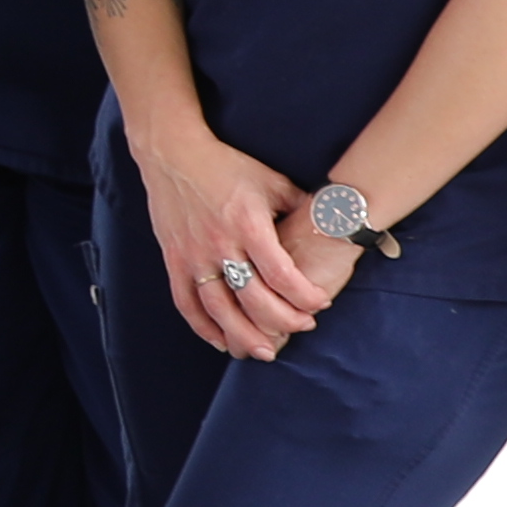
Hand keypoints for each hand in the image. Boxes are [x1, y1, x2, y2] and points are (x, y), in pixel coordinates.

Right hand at [133, 132, 332, 361]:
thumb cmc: (227, 166)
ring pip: (219, 309)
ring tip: (265, 352)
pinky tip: (221, 341)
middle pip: (253, 298)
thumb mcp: (270, 181)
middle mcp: (220, 244)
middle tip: (302, 328)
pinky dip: (203, 327)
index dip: (305, 295)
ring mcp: (193, 256)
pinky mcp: (173, 260)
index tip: (320, 303)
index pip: (281, 274)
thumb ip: (299, 207)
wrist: (173, 154)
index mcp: (248, 224)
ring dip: (244, 335)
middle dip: (282, 320)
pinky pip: (186, 303)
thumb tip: (333, 222)